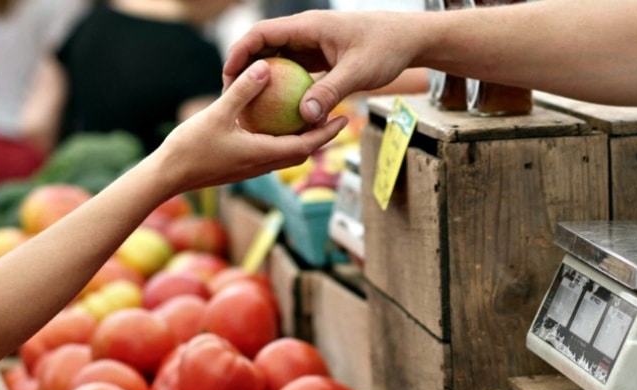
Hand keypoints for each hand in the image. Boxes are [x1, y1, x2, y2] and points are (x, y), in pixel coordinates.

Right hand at [156, 58, 348, 194]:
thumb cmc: (190, 147)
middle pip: (301, 152)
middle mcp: (261, 165)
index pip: (306, 146)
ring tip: (309, 119)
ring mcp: (251, 168)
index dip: (327, 133)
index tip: (344, 118)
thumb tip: (265, 67)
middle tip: (334, 116)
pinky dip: (281, 140)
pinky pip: (269, 153)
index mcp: (263, 155)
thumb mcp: (217, 113)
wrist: (168, 176)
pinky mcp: (240, 167)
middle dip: (321, 137)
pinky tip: (273, 123)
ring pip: (286, 155)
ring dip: (302, 140)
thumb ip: (243, 91)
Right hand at [222, 11, 419, 125]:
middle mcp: (306, 33)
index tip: (228, 77)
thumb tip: (305, 117)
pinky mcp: (320, 58)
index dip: (240, 53)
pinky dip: (284, 88)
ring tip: (248, 107)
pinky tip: (278, 112)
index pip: (262, 34)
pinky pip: (294, 72)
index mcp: (308, 26)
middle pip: (264, 47)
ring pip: (278, 60)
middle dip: (244, 69)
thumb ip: (330, 92)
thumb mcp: (358, 72)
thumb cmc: (386, 48)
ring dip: (263, 80)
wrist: (408, 40)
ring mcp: (312, 45)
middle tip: (231, 97)